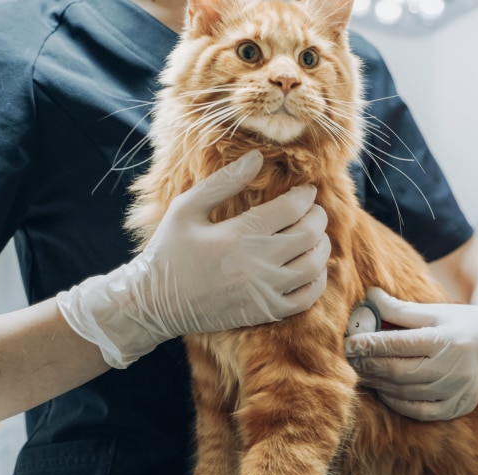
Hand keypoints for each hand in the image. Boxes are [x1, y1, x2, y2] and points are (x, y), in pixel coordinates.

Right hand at [57, 150, 330, 367]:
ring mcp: (263, 291)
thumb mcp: (186, 209)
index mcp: (237, 234)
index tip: (307, 191)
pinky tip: (313, 268)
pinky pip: (307, 298)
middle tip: (314, 210)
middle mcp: (256, 264)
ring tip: (316, 236)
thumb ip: (223, 182)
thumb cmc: (169, 251)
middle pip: (309, 235)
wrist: (155, 303)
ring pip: (313, 266)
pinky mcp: (265, 312)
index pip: (291, 209)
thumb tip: (257, 158)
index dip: (306, 196)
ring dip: (322, 246)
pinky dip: (318, 280)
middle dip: (318, 217)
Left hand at [343, 287, 477, 420]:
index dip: (371, 344)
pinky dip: (397, 402)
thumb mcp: (435, 311)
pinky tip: (384, 390)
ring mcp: (457, 391)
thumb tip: (369, 298)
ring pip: (406, 392)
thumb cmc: (464, 323)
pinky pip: (420, 411)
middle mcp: (454, 368)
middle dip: (369, 365)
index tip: (349, 342)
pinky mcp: (458, 407)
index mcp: (447, 339)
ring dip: (379, 383)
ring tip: (361, 371)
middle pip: (399, 371)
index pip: (400, 344)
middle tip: (349, 358)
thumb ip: (401, 309)